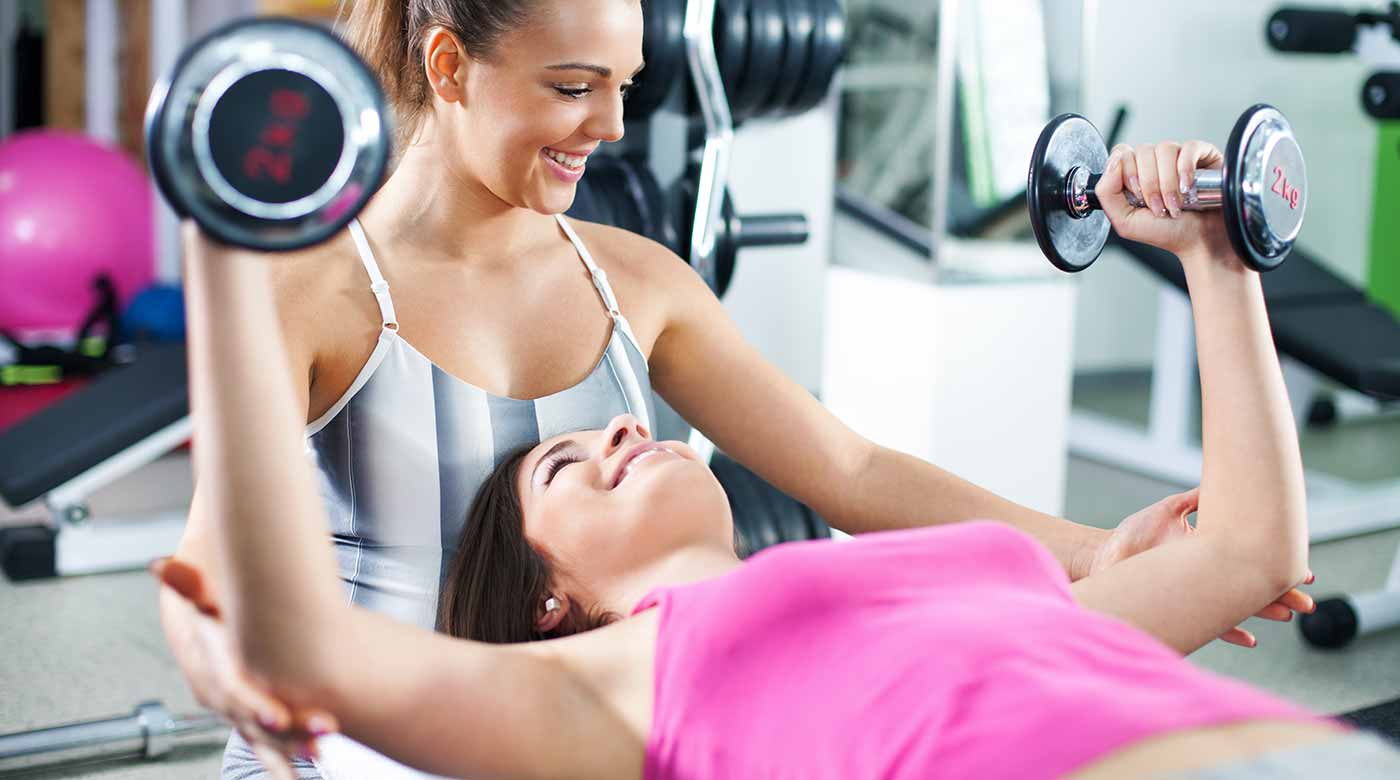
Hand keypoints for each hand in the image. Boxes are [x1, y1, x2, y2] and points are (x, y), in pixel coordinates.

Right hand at [151, 557, 338, 777]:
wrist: (200, 623)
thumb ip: (190, 585)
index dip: (254, 706)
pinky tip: (306, 768)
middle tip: (323, 731)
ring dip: (293, 748)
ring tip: (322, 753)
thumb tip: (161, 566)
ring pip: (263, 738)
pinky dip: (285, 758)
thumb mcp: (201, 594)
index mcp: (209, 669)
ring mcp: (235, 710)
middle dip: (288, 731)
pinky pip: (267, 743)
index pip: (232, 693)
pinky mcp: (250, 718)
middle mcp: (220, 696)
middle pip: (253, 721)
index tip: (279, 717)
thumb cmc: (208, 606)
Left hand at [1084, 488, 1316, 647]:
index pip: (1248, 558)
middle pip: (1250, 585)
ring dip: (1262, 610)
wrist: (1105, 556)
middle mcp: (1205, 574)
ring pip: (1236, 604)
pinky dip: (1229, 630)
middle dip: (1279, 594)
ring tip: (1286, 616)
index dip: (1274, 563)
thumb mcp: (1166, 511)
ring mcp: (1194, 592)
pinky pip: (1210, 624)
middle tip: (1307, 603)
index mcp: (1207, 551)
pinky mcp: (1179, 608)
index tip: (1303, 571)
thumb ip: (1194, 500)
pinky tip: (1251, 639)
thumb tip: (1220, 480)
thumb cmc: (1133, 535)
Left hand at [1094, 140, 1234, 261]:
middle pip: (1143, 151)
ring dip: (1167, 182)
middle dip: (1149, 184)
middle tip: (1158, 207)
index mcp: (1135, 174)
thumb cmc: (1165, 233)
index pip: (1122, 153)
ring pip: (1165, 149)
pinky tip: (1187, 187)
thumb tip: (1113, 162)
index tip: (1137, 196)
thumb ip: (1106, 192)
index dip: (1127, 173)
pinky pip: (1190, 147)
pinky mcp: (1203, 155)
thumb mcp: (1124, 221)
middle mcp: (1155, 163)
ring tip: (1174, 203)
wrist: (1199, 242)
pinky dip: (1185, 168)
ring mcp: (1179, 157)